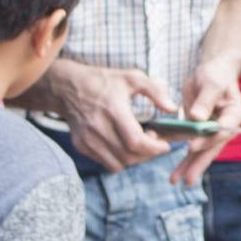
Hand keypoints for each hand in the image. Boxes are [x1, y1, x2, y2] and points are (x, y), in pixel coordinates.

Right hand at [49, 62, 174, 171]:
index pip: (135, 141)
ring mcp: (87, 139)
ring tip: (141, 143)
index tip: (165, 144)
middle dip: (148, 154)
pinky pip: (107, 163)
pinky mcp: (81, 146)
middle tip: (155, 142)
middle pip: (129, 156)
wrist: (67, 87)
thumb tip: (172, 108)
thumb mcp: (132, 77)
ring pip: (119, 163)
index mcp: (113, 110)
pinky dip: (121, 159)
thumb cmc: (104, 81)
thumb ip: (155, 90)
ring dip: (136, 159)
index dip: (154, 148)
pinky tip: (125, 144)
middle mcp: (98, 127)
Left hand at [173, 60, 240, 186]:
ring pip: (202, 151)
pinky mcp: (202, 132)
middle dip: (199, 163)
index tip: (191, 146)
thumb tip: (196, 117)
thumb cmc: (215, 74)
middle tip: (188, 180)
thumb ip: (205, 100)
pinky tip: (173, 172)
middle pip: (212, 147)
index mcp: (235, 115)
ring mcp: (214, 131)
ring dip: (189, 166)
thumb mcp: (211, 82)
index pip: (222, 130)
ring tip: (175, 181)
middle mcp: (226, 126)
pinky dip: (182, 158)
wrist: (213, 72)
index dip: (207, 139)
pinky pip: (192, 146)